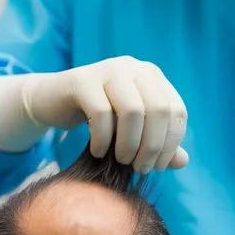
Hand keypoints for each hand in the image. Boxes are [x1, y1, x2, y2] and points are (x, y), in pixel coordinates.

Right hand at [0, 56, 188, 172]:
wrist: (52, 101)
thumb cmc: (95, 118)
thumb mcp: (129, 131)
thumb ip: (156, 144)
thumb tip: (182, 162)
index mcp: (151, 76)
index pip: (176, 110)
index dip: (171, 143)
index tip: (158, 166)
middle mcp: (133, 67)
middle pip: (158, 110)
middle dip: (152, 146)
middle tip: (139, 167)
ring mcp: (108, 70)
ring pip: (132, 111)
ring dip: (129, 144)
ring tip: (121, 161)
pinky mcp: (82, 80)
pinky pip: (101, 114)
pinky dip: (103, 139)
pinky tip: (98, 151)